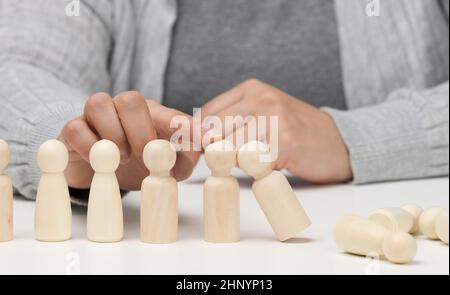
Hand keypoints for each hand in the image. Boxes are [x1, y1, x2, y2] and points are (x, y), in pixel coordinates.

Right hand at [59, 92, 199, 189]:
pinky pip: (75, 128)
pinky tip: (100, 161)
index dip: (187, 127)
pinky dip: (89, 146)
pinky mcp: (72, 130)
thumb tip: (202, 151)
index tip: (204, 141)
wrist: (99, 171)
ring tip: (123, 158)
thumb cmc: (137, 162)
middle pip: (131, 99)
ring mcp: (96, 117)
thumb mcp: (163, 167)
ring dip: (113, 134)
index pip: (171, 115)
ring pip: (99, 103)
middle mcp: (122, 109)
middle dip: (141, 131)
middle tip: (145, 156)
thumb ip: (183, 160)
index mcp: (151, 115)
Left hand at [201, 79, 352, 182]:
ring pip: (230, 148)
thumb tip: (196, 136)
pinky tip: (271, 164)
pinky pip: (252, 162)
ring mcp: (274, 119)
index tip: (206, 151)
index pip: (207, 114)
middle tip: (229, 160)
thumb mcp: (262, 112)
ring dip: (236, 161)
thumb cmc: (295, 131)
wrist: (338, 141)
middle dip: (215, 150)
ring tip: (256, 160)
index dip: (201, 137)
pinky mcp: (285, 142)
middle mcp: (261, 99)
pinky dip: (255, 169)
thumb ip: (231, 120)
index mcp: (251, 89)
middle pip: (214, 130)